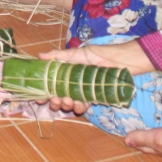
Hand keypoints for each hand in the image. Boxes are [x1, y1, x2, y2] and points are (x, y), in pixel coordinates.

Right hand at [37, 41, 154, 113]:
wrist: (122, 62)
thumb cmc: (100, 54)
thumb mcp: (78, 53)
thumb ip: (59, 56)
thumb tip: (40, 56)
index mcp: (66, 71)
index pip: (51, 83)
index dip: (44, 91)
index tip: (38, 97)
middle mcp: (72, 82)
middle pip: (58, 95)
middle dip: (54, 101)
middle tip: (55, 99)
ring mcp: (83, 90)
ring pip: (70, 103)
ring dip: (66, 105)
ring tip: (67, 101)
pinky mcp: (94, 97)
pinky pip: (84, 105)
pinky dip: (80, 108)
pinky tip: (80, 105)